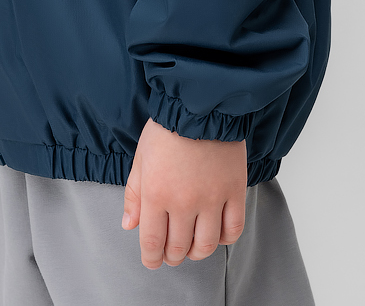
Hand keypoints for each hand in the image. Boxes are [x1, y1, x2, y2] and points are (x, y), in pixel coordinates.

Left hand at [122, 117, 246, 268]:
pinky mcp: (234, 191)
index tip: (152, 261)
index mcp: (156, 194)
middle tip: (171, 253)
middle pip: (178, 248)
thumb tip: (130, 225)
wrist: (201, 103)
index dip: (151, 259)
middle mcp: (183, 202)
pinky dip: (223, 239)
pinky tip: (216, 232)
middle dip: (172, 257)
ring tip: (192, 246)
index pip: (152, 243)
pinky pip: (232, 230)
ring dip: (196, 253)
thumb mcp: (141, 157)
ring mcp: (211, 198)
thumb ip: (134, 194)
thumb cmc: (167, 127)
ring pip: (205, 246)